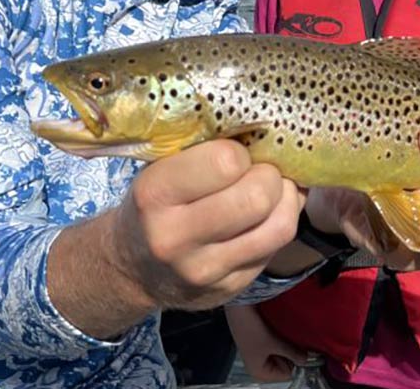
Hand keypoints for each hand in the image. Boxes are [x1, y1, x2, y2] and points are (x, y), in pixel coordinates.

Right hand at [115, 139, 304, 310]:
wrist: (133, 268)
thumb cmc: (155, 203)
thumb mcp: (161, 168)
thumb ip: (204, 150)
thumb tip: (268, 131)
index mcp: (155, 195)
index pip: (225, 161)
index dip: (241, 151)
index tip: (236, 151)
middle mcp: (176, 238)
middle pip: (257, 197)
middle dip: (269, 175)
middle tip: (261, 169)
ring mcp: (205, 270)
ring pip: (279, 226)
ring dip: (286, 198)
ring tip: (275, 186)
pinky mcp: (230, 287)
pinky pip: (278, 247)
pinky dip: (284, 219)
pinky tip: (274, 209)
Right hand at [226, 305, 305, 381]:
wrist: (239, 309)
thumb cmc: (250, 328)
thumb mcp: (275, 343)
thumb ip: (293, 353)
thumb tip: (306, 359)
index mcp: (259, 373)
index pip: (287, 375)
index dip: (292, 362)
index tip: (296, 350)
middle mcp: (258, 367)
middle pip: (284, 365)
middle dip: (288, 354)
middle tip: (285, 340)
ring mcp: (258, 355)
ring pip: (281, 354)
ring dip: (283, 346)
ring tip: (278, 334)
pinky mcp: (259, 343)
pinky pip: (275, 346)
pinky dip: (278, 340)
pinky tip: (275, 331)